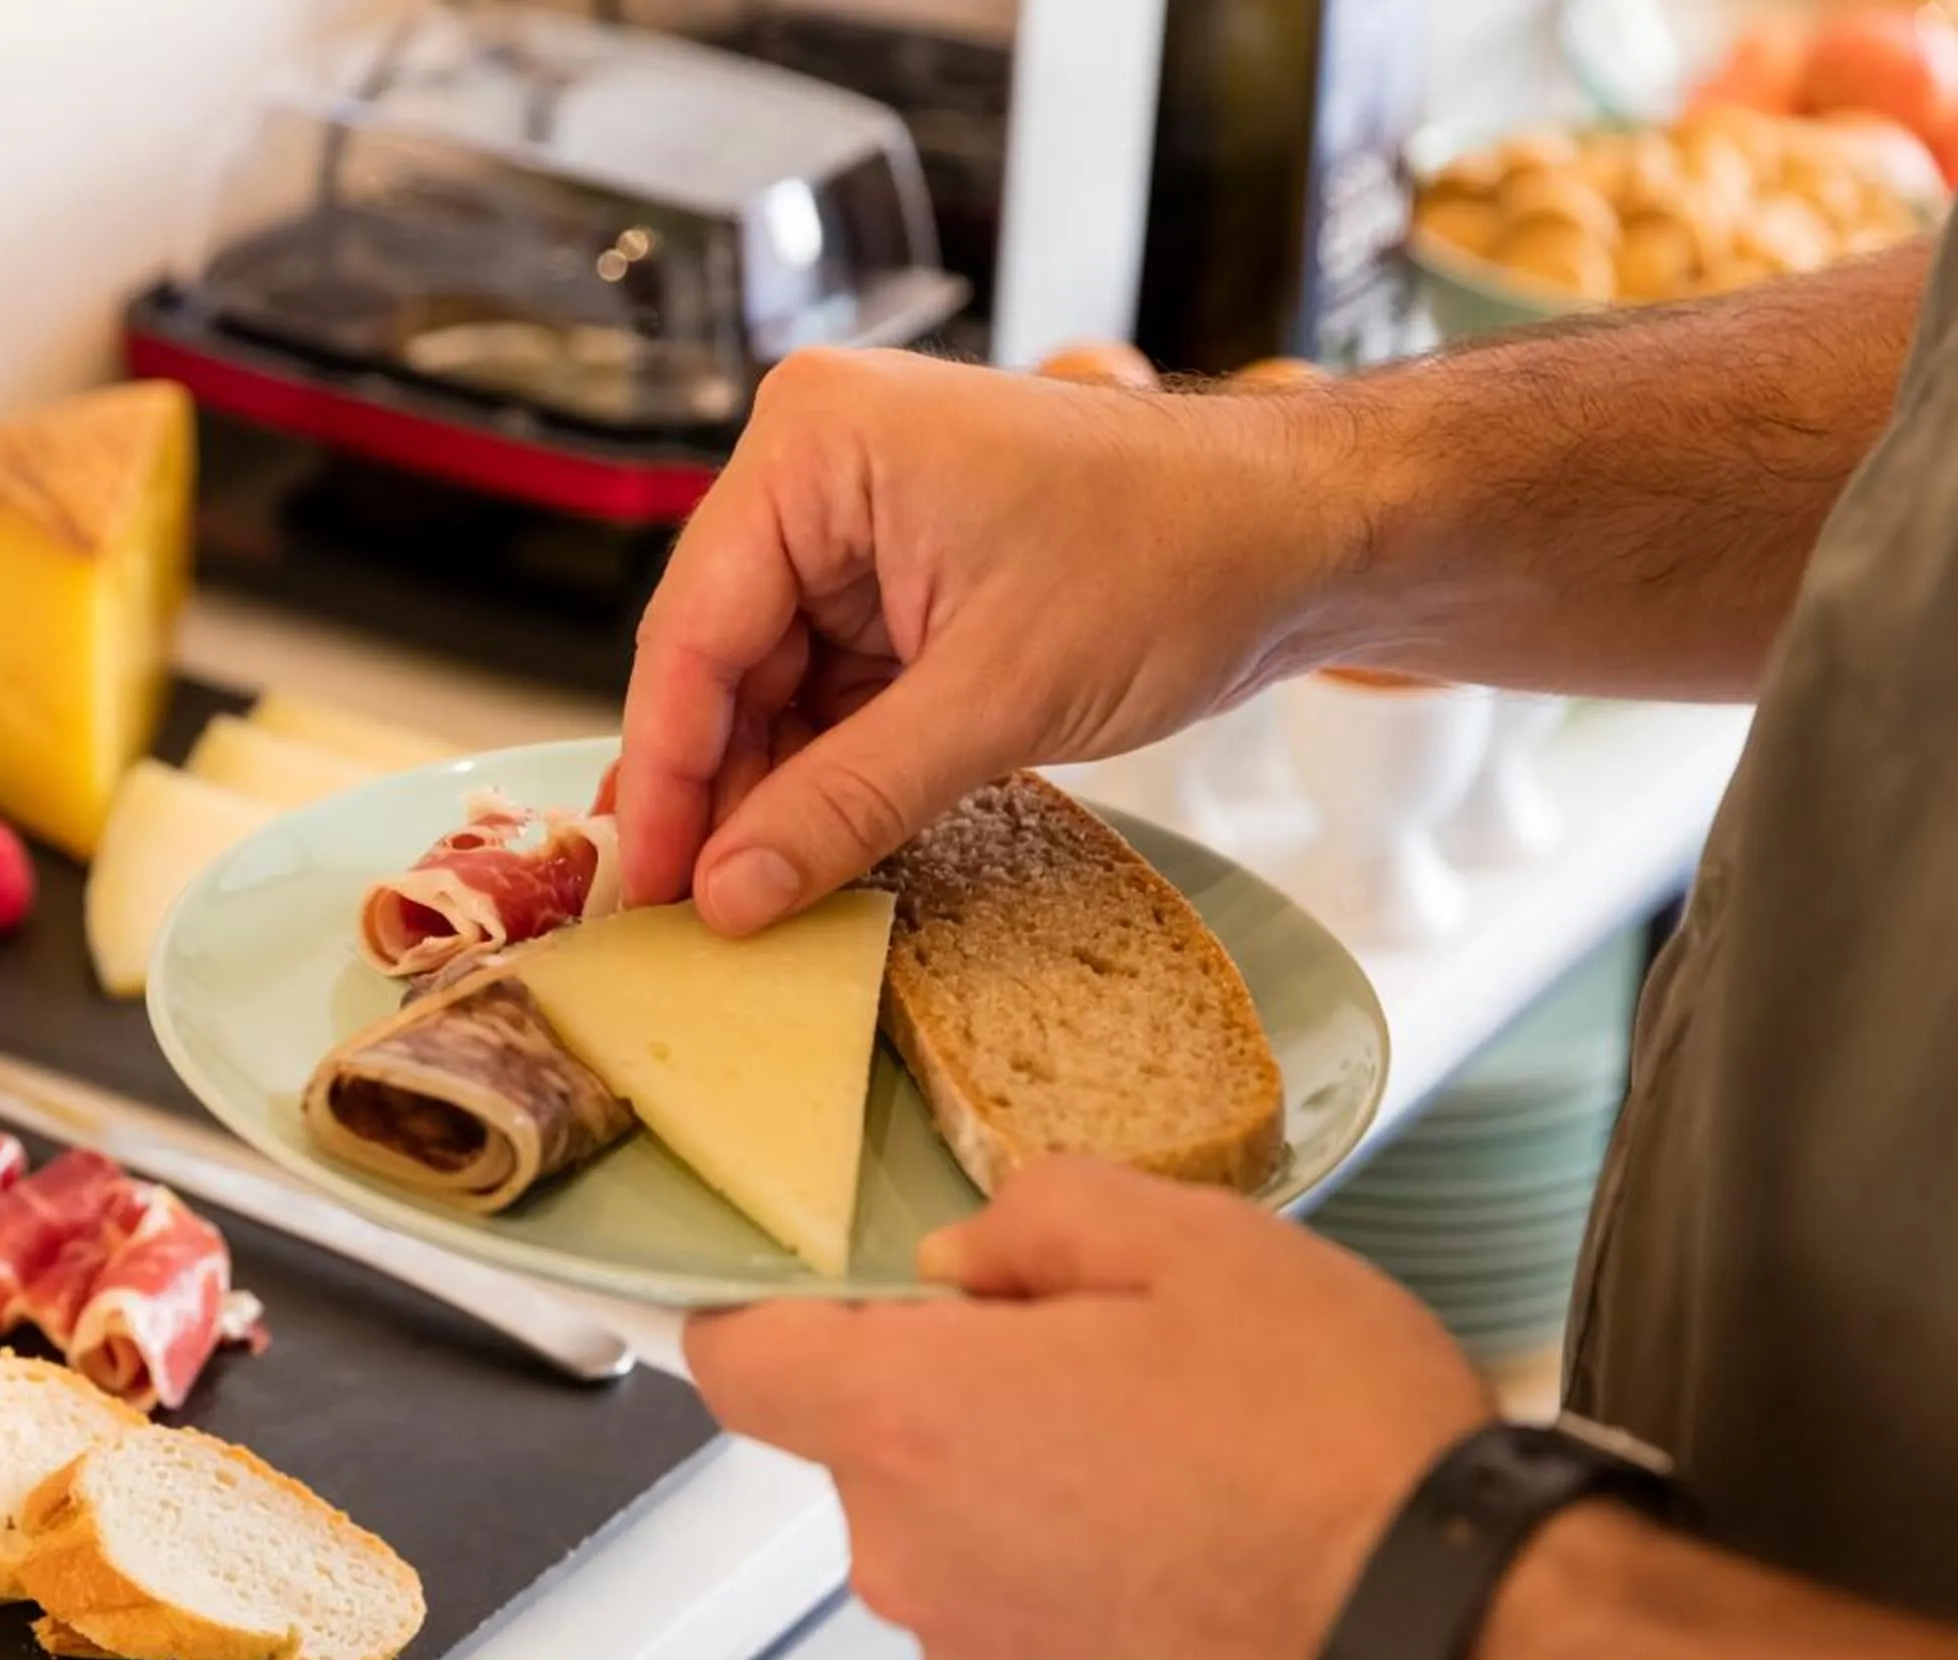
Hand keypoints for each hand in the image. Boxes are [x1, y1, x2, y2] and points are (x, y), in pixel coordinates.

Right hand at [616, 348, 1362, 931]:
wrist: (1308, 535)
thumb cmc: (1182, 556)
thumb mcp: (998, 699)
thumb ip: (847, 801)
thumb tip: (730, 895)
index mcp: (817, 446)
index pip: (695, 629)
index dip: (666, 771)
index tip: (649, 885)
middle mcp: (817, 469)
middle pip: (717, 659)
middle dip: (712, 790)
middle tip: (684, 917)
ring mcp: (856, 525)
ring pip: (765, 686)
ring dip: (765, 792)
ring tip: (743, 901)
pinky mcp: (899, 579)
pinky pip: (827, 689)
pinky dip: (822, 770)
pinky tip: (803, 851)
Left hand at [685, 1159, 1490, 1659]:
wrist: (1448, 1634)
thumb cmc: (1328, 1444)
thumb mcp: (1189, 1241)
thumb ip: (1035, 1214)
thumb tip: (967, 1255)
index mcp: (912, 1420)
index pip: (736, 1360)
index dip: (755, 1301)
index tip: (802, 1270)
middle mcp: (909, 1548)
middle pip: (859, 1424)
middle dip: (947, 1364)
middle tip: (1086, 1328)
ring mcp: (971, 1636)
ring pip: (940, 1500)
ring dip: (1014, 1450)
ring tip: (1162, 1424)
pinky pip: (1003, 1576)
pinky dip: (1059, 1532)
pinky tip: (1178, 1503)